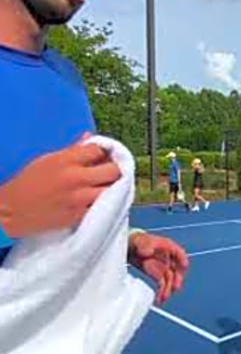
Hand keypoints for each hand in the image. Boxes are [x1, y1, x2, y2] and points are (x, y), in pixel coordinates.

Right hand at [0, 133, 120, 237]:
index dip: (105, 152)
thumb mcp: (49, 159)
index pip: (99, 150)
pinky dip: (106, 203)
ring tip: (108, 187)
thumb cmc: (29, 182)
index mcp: (66, 160)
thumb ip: (74, 150)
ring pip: (113, 191)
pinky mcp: (80, 216)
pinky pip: (104, 207)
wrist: (12, 211)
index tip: (104, 156)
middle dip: (115, 170)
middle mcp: (75, 178)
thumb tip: (91, 138)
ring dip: (114, 188)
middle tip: (111, 173)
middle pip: (113, 171)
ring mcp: (79, 199)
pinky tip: (101, 200)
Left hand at [128, 232, 188, 304]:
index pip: (178, 253)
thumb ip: (145, 245)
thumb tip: (148, 252)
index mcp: (166, 246)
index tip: (183, 267)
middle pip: (176, 269)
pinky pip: (162, 283)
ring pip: (169, 279)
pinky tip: (159, 298)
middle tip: (173, 288)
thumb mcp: (140, 240)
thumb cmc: (136, 240)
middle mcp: (166, 257)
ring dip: (168, 289)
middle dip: (176, 279)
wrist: (127, 246)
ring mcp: (161, 266)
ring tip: (163, 298)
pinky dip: (161, 291)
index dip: (182, 259)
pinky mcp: (155, 273)